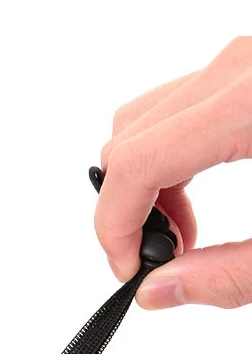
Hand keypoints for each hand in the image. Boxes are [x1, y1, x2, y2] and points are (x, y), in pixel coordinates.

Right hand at [95, 35, 251, 308]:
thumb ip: (231, 274)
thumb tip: (157, 292)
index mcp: (251, 104)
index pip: (136, 163)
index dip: (115, 228)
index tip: (130, 270)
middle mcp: (239, 68)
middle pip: (126, 140)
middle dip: (126, 210)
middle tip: (161, 257)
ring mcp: (241, 61)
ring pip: (141, 122)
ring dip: (142, 183)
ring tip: (182, 228)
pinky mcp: (245, 68)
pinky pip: (173, 109)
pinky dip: (166, 157)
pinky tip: (197, 194)